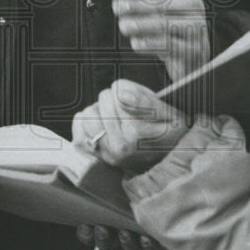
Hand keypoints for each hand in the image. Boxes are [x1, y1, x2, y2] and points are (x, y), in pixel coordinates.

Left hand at [71, 78, 187, 173]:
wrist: (169, 160)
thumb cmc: (170, 132)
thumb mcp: (169, 113)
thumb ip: (145, 100)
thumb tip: (119, 92)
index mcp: (137, 133)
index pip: (117, 94)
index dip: (126, 89)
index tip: (134, 96)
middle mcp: (120, 146)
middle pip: (103, 101)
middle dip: (113, 98)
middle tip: (126, 106)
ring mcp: (107, 153)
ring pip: (88, 114)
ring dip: (98, 110)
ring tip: (113, 115)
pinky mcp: (98, 157)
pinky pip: (78, 134)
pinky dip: (84, 124)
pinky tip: (98, 122)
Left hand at [113, 0, 209, 80]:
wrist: (191, 56)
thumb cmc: (168, 25)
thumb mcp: (154, 6)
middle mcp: (193, 6)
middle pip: (161, 3)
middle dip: (136, 5)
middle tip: (116, 7)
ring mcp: (195, 28)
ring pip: (163, 24)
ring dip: (139, 24)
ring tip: (123, 25)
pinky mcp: (192, 49)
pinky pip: (167, 45)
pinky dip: (148, 43)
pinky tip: (135, 42)